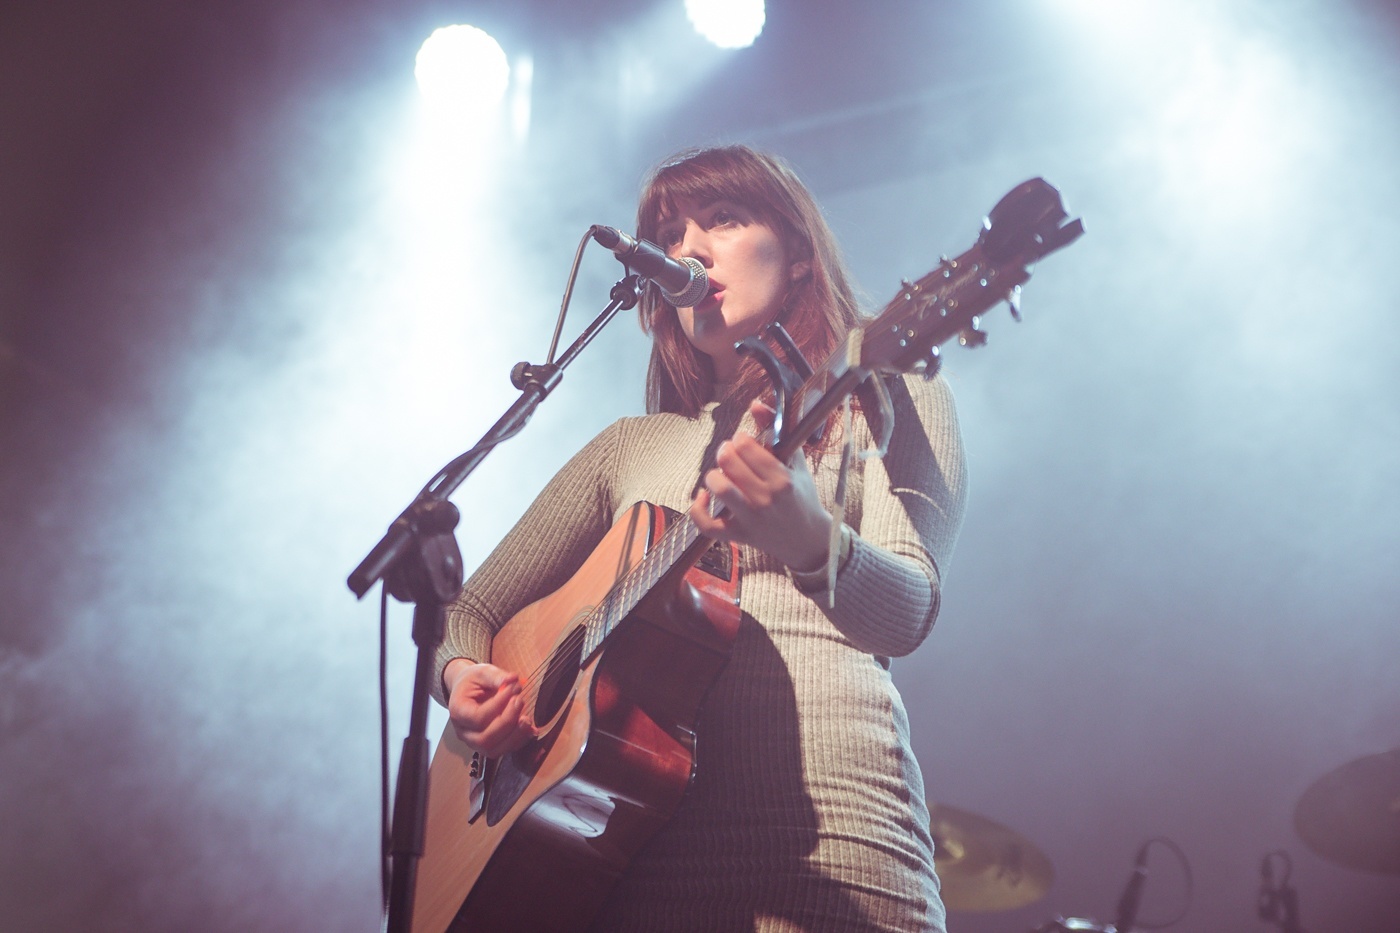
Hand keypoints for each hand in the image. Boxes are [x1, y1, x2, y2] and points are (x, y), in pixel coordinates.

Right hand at [444, 659, 535, 757]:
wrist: (468, 690)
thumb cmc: (473, 681)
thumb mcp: (482, 672)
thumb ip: (496, 676)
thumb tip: (513, 680)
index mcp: (458, 711)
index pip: (478, 718)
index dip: (498, 705)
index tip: (513, 688)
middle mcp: (463, 732)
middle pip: (485, 739)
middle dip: (507, 722)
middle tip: (520, 701)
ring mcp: (474, 742)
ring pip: (494, 750)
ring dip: (515, 736)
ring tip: (527, 718)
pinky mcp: (488, 746)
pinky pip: (504, 750)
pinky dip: (520, 740)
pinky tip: (531, 728)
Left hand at [689, 399, 832, 569]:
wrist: (806, 539)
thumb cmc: (800, 496)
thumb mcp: (796, 462)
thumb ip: (776, 430)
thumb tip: (755, 404)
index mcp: (782, 479)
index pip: (747, 446)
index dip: (741, 438)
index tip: (744, 442)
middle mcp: (766, 499)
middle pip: (729, 462)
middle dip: (725, 451)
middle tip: (730, 453)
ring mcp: (751, 519)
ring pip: (719, 488)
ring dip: (713, 475)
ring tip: (720, 473)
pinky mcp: (738, 535)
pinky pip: (707, 525)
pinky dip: (698, 510)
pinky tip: (703, 497)